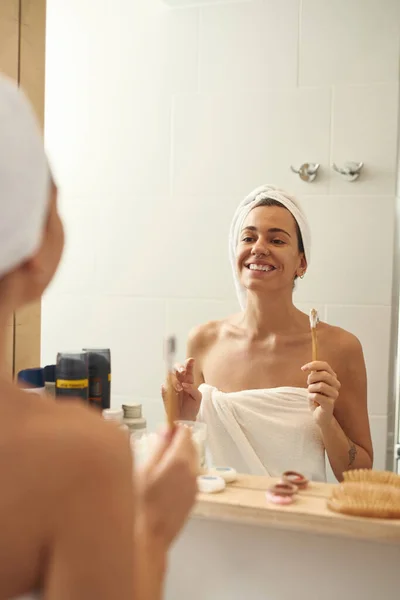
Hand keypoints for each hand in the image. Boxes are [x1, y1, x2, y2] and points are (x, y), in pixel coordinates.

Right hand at [136, 425, 197, 549]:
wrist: (147, 537)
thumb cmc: (140, 506)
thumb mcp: (144, 468)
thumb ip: (158, 446)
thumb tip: (166, 430)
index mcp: (180, 460)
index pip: (185, 433)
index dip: (174, 429)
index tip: (165, 431)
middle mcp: (192, 472)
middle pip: (190, 446)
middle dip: (178, 443)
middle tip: (159, 447)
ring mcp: (194, 486)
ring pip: (191, 462)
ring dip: (179, 458)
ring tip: (159, 467)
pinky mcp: (192, 498)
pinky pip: (190, 478)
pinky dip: (181, 474)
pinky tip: (164, 483)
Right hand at [161, 358, 201, 420]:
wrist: (185, 419)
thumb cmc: (192, 407)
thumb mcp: (198, 398)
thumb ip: (193, 390)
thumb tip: (185, 384)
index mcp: (188, 380)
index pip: (188, 368)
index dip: (189, 363)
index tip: (191, 360)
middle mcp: (179, 381)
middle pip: (176, 368)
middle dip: (179, 367)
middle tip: (182, 372)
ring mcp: (171, 386)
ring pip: (169, 376)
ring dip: (174, 380)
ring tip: (179, 388)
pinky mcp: (165, 393)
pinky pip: (163, 387)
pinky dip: (167, 388)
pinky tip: (172, 392)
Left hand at [301, 361, 340, 427]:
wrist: (320, 414)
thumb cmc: (316, 397)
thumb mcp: (314, 383)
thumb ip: (313, 374)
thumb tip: (307, 367)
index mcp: (332, 377)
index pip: (325, 365)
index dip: (313, 365)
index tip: (303, 369)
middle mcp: (336, 384)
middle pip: (323, 375)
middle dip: (311, 379)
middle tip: (309, 385)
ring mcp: (334, 394)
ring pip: (320, 385)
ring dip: (311, 389)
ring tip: (311, 393)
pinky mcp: (330, 404)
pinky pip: (317, 396)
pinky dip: (310, 397)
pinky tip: (312, 399)